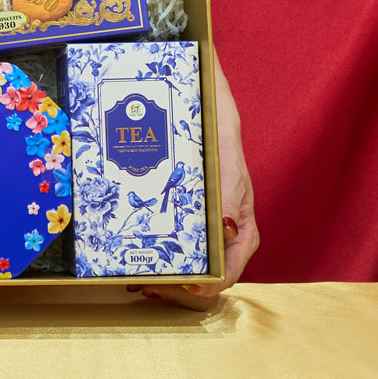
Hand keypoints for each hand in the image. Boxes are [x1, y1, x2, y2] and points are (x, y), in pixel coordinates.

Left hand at [138, 50, 258, 310]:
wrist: (199, 91)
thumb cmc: (214, 119)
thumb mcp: (224, 151)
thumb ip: (230, 189)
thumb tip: (231, 231)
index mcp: (241, 214)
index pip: (234, 264)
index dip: (211, 284)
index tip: (185, 287)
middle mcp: (226, 222)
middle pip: (210, 270)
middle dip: (182, 286)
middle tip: (148, 286)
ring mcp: (206, 217)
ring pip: (192, 259)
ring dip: (168, 274)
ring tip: (138, 279)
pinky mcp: (186, 207)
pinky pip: (176, 238)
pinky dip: (159, 253)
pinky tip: (136, 254)